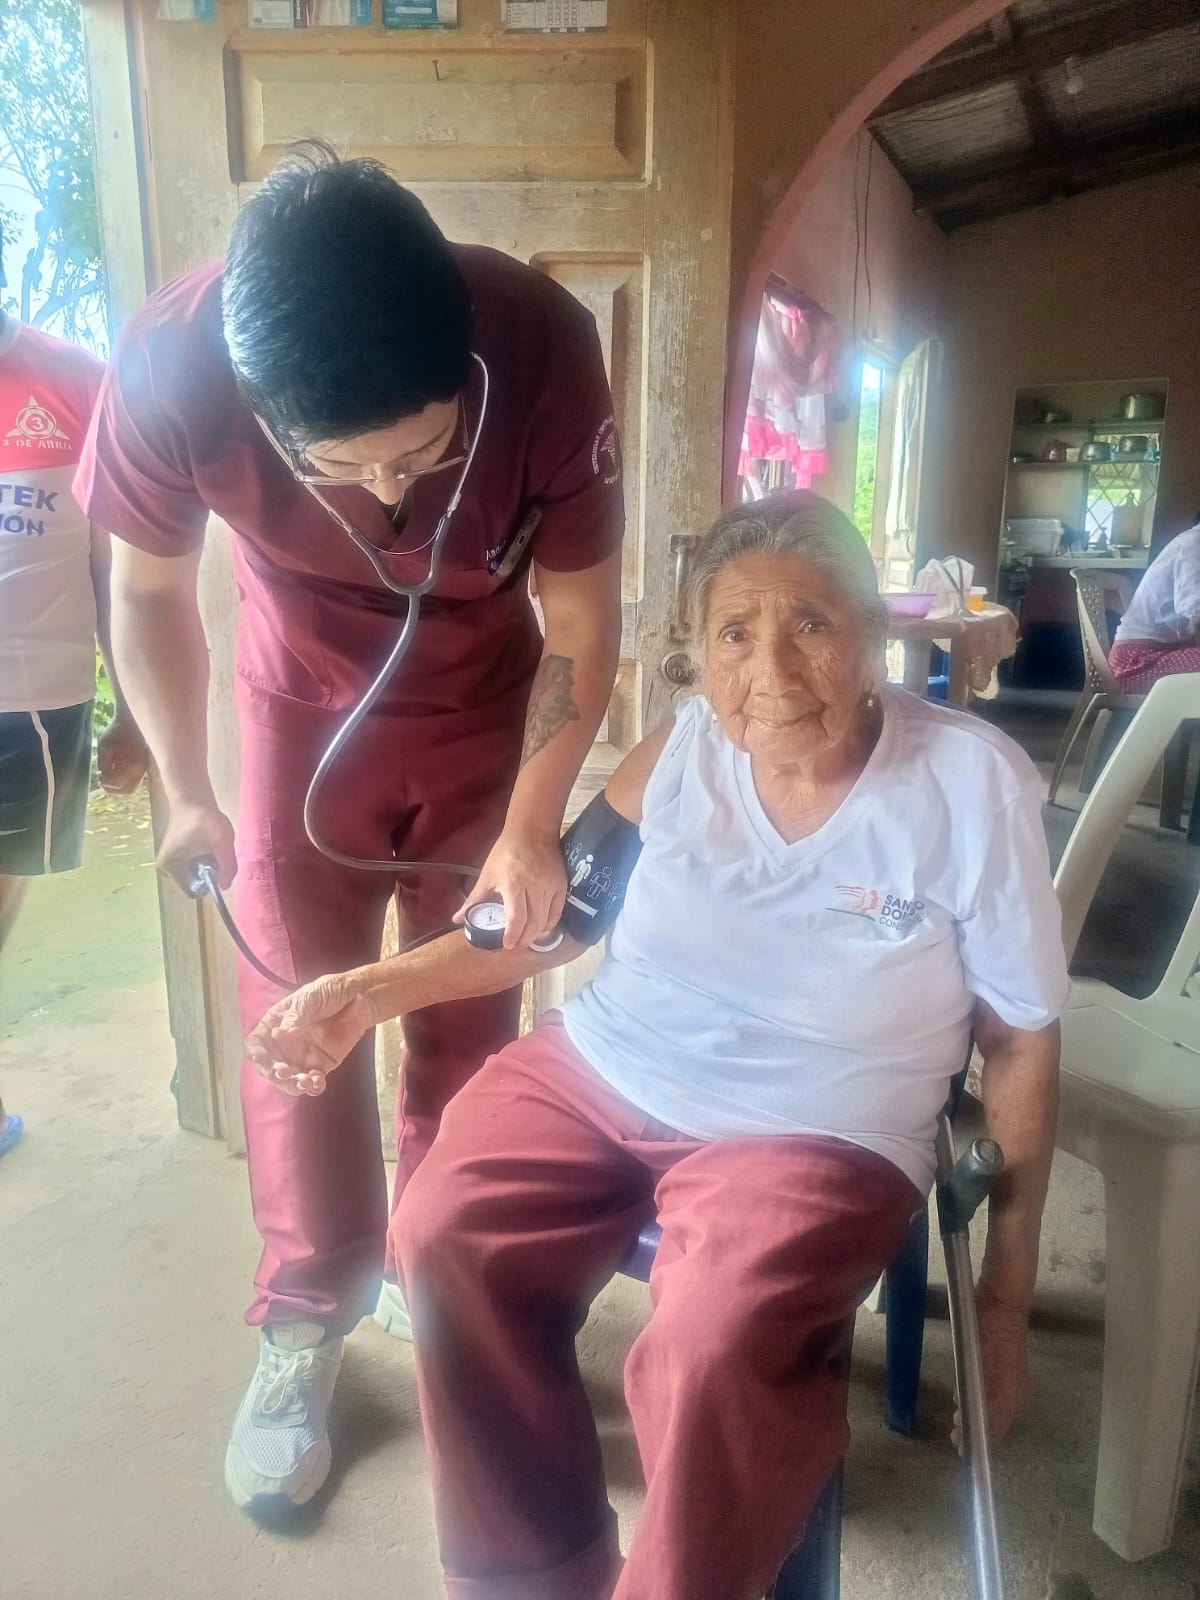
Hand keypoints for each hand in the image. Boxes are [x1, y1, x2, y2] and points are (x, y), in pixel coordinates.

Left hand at [96, 713, 147, 795]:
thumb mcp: (105, 745)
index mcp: (134, 766)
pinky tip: (113, 770)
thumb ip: (103, 763)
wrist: (132, 722)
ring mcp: (143, 770)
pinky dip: (121, 780)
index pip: (118, 783)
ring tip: (106, 776)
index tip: (98, 774)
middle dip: (112, 788)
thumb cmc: (118, 731)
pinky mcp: (140, 768)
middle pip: (127, 791)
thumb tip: (103, 775)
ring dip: (117, 785)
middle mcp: (141, 771)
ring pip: (130, 787)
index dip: (105, 782)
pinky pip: (132, 780)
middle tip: (101, 780)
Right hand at [156, 799, 236, 892]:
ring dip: (206, 866)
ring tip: (207, 846)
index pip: (193, 892)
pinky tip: (203, 845)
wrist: (192, 799)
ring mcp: (168, 864)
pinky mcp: (173, 858)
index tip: (215, 866)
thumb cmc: (205, 819)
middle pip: (194, 884)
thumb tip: (225, 886)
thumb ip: (228, 866)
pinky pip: (192, 867)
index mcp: (171, 867)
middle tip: (212, 852)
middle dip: (207, 873)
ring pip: (194, 876)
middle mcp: (165, 869)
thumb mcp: (223, 842)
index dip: (208, 883)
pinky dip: (201, 860)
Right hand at [246, 975, 376, 1097]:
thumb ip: (294, 1017)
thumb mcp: (309, 998)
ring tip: (304, 1080)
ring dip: (292, 1085)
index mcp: (277, 1024)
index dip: (255, 1052)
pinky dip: (313, 1087)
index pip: (257, 1042)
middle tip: (285, 1072)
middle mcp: (286, 1043)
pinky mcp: (321, 1065)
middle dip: (274, 1073)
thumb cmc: (331, 991)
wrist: (360, 997)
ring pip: (289, 1080)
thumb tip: (277, 1034)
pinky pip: (312, 1082)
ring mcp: (302, 1056)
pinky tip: (317, 1082)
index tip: (261, 1058)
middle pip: (269, 1066)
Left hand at [456, 825, 566, 950]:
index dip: (513, 935)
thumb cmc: (505, 852)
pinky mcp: (561, 885)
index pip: (516, 918)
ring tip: (526, 938)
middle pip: (533, 923)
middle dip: (524, 939)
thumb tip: (457, 918)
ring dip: (536, 933)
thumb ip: (474, 899)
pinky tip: (541, 928)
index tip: (507, 945)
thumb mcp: (487, 875)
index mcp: (513, 884)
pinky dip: (550, 923)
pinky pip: (557, 911)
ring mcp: (550, 886)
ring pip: (546, 919)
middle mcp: (534, 887)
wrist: (532, 831)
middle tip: (516, 946)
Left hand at [952, 1290, 1032, 1447]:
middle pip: (996, 1420)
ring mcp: (1014, 1379)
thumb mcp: (979, 1362)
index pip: (994, 1426)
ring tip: (957, 1418)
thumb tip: (968, 1419)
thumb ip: (978, 1393)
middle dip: (975, 1428)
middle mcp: (1017, 1392)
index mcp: (1012, 1394)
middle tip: (954, 1435)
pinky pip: (995, 1393)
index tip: (959, 1446)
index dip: (976, 1437)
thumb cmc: (989, 1328)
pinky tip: (964, 1395)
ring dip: (977, 1414)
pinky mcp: (1008, 1367)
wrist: (1003, 1299)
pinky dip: (981, 1400)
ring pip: (995, 1407)